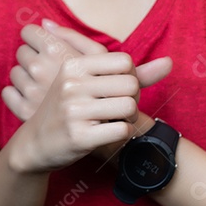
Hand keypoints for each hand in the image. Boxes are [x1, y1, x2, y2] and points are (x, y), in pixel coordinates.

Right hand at [3, 20, 171, 173]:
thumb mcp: (86, 82)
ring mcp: (74, 111)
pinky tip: (109, 134)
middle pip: (130, 84)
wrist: (35, 144)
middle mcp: (71, 85)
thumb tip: (170, 62)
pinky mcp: (80, 137)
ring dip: (129, 117)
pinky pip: (122, 131)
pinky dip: (122, 134)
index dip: (130, 76)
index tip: (118, 89)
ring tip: (116, 120)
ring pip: (129, 107)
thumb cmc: (67, 109)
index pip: (124, 61)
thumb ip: (128, 72)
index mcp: (73, 66)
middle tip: (120, 108)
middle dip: (133, 98)